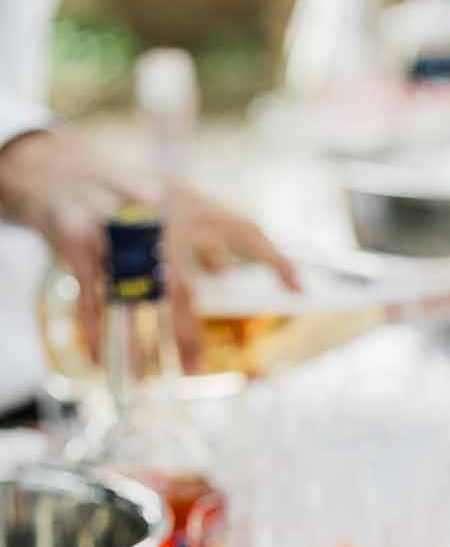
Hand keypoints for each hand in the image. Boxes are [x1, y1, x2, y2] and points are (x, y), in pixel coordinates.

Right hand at [0, 129, 298, 369]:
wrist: (54, 167)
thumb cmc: (123, 197)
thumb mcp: (168, 205)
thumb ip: (199, 236)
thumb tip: (224, 270)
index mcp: (187, 202)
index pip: (241, 226)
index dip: (273, 256)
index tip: (298, 289)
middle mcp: (157, 210)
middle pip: (183, 280)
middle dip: (187, 331)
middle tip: (193, 370)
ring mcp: (115, 222)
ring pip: (140, 292)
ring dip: (147, 340)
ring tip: (151, 379)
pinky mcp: (77, 236)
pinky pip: (93, 292)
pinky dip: (95, 328)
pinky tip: (99, 359)